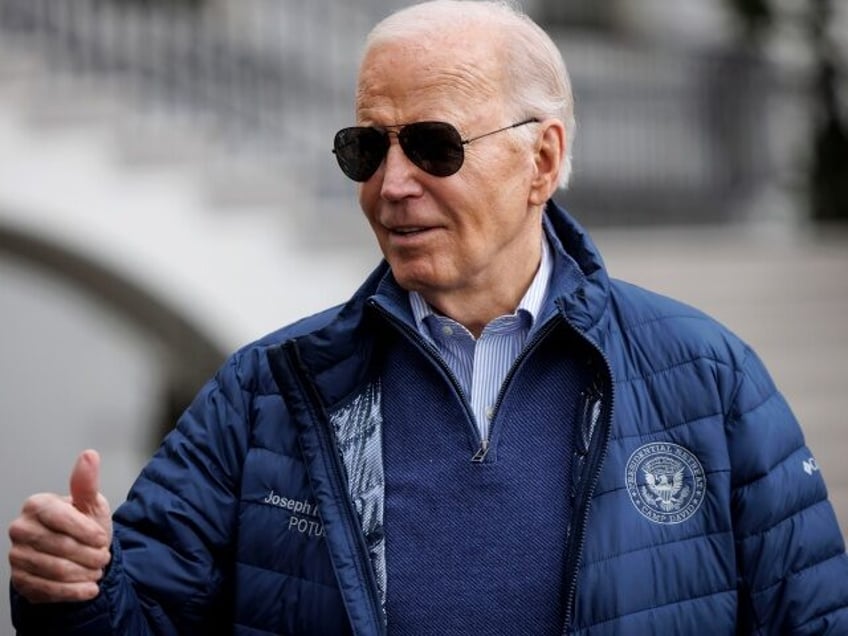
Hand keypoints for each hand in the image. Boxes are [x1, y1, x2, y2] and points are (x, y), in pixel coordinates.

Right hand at [8, 450, 113, 602]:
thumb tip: (89, 456)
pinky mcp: (20, 580)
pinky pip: (49, 589)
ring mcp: (17, 556)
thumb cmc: (82, 527)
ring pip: (56, 570)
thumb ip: (87, 483)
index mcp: (37, 505)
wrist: (76, 555)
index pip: (61, 518)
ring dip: (84, 573)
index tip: (102, 538)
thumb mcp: (90, 504)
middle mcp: (21, 529)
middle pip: (60, 547)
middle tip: (103, 557)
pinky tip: (88, 588)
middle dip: (89, 555)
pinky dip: (75, 592)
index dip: (86, 531)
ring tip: (97, 569)